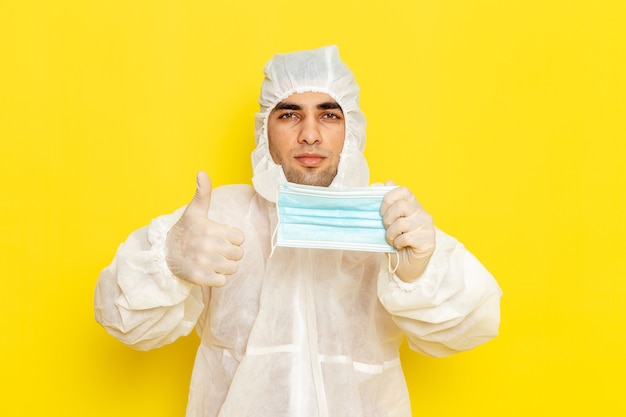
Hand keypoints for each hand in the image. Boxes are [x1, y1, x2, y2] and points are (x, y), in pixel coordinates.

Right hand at [165, 171, 243, 285]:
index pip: (240, 238)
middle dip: (230, 253)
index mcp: (210, 229)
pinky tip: (209, 271)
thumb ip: (203, 193)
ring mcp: (203, 263)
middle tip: (217, 250)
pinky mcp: (199, 278)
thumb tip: (202, 172)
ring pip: (232, 268)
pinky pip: (222, 281)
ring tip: (213, 261)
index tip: (221, 238)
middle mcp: (208, 246)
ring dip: (225, 266)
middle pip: (238, 254)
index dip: (233, 239)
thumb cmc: (185, 231)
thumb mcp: (194, 211)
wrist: (164, 253)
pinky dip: (218, 278)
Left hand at [380, 181, 434, 281]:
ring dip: (391, 234)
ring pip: (402, 223)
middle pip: (401, 206)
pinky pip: (406, 237)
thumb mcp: (387, 223)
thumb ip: (384, 205)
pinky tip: (400, 246)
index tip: (382, 211)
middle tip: (386, 228)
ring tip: (392, 240)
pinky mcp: (428, 241)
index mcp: (414, 205)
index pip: (403, 190)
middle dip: (387, 219)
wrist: (406, 267)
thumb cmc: (396, 243)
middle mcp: (423, 213)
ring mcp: (427, 227)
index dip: (388, 198)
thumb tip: (377, 184)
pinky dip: (397, 243)